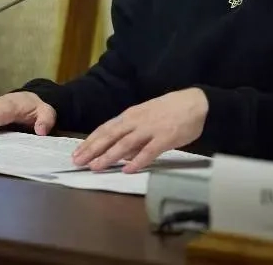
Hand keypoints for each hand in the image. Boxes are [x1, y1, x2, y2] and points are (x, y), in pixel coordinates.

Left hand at [71, 88, 208, 172]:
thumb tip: (120, 152)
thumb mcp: (146, 117)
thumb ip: (132, 133)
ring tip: (96, 167)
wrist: (196, 103)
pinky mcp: (165, 138)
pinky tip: (128, 170)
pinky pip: (149, 151)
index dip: (90, 141)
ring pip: (125, 144)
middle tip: (77, 161)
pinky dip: (137, 161)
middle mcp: (136, 121)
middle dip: (92, 149)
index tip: (77, 152)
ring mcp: (150, 129)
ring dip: (109, 155)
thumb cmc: (170, 110)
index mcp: (130, 115)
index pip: (105, 129)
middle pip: (110, 135)